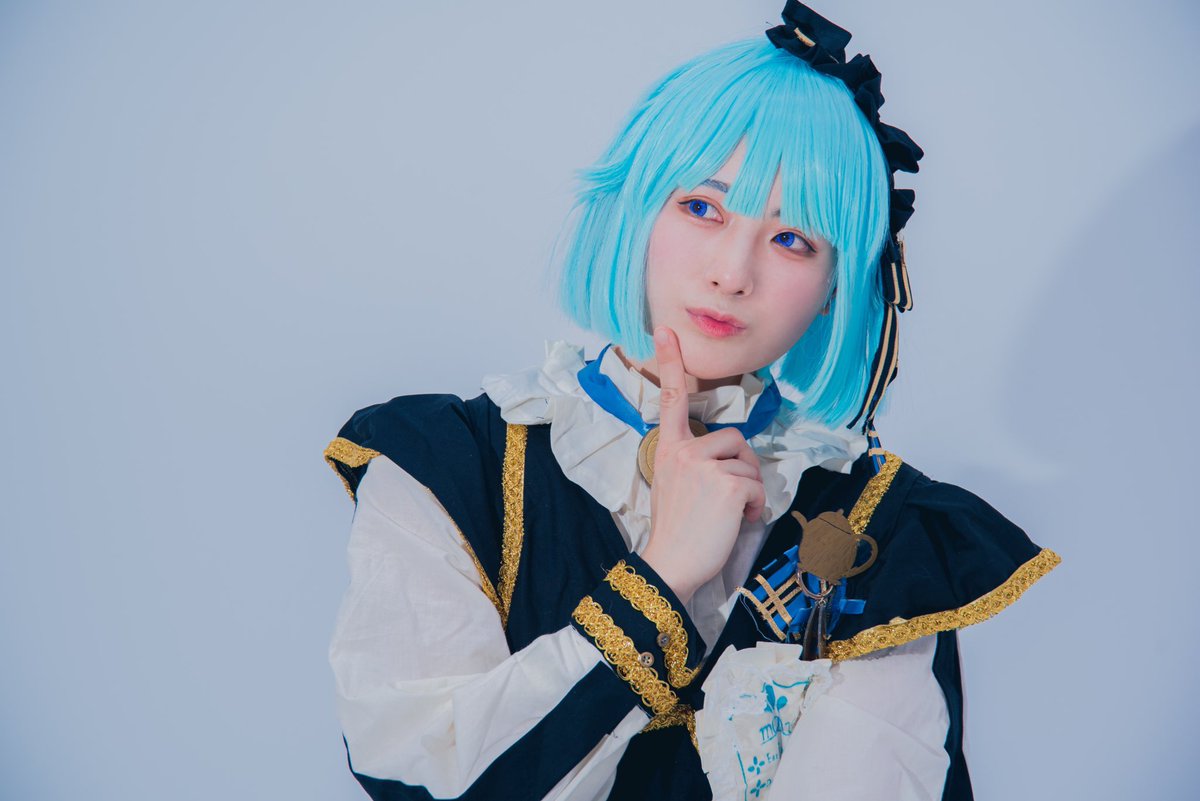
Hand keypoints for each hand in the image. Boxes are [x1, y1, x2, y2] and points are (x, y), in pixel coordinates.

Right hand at [640, 326, 765, 603]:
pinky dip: (755, 507)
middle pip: (733, 438)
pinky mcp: (726, 483)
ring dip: (749, 490)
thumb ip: (694, 462)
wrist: (671, 564)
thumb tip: (728, 458)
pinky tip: (735, 521)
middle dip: (742, 466)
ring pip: (748, 462)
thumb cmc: (678, 531)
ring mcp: (704, 465)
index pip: (671, 398)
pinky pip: (757, 485)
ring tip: (728, 513)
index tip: (666, 330)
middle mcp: (683, 450)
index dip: (671, 362)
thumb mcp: (675, 485)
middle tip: (727, 498)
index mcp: (668, 448)